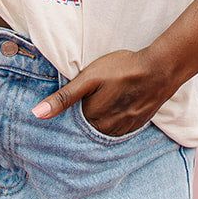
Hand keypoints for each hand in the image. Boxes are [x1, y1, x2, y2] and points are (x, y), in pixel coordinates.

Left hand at [32, 48, 177, 137]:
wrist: (160, 69)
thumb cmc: (122, 69)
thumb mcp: (88, 78)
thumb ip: (63, 98)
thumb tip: (36, 114)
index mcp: (92, 119)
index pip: (73, 122)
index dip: (70, 110)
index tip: (75, 99)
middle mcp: (108, 129)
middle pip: (88, 127)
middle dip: (84, 117)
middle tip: (91, 97)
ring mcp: (125, 128)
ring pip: (104, 129)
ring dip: (100, 120)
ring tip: (103, 102)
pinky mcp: (138, 124)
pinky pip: (119, 129)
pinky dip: (114, 121)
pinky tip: (116, 107)